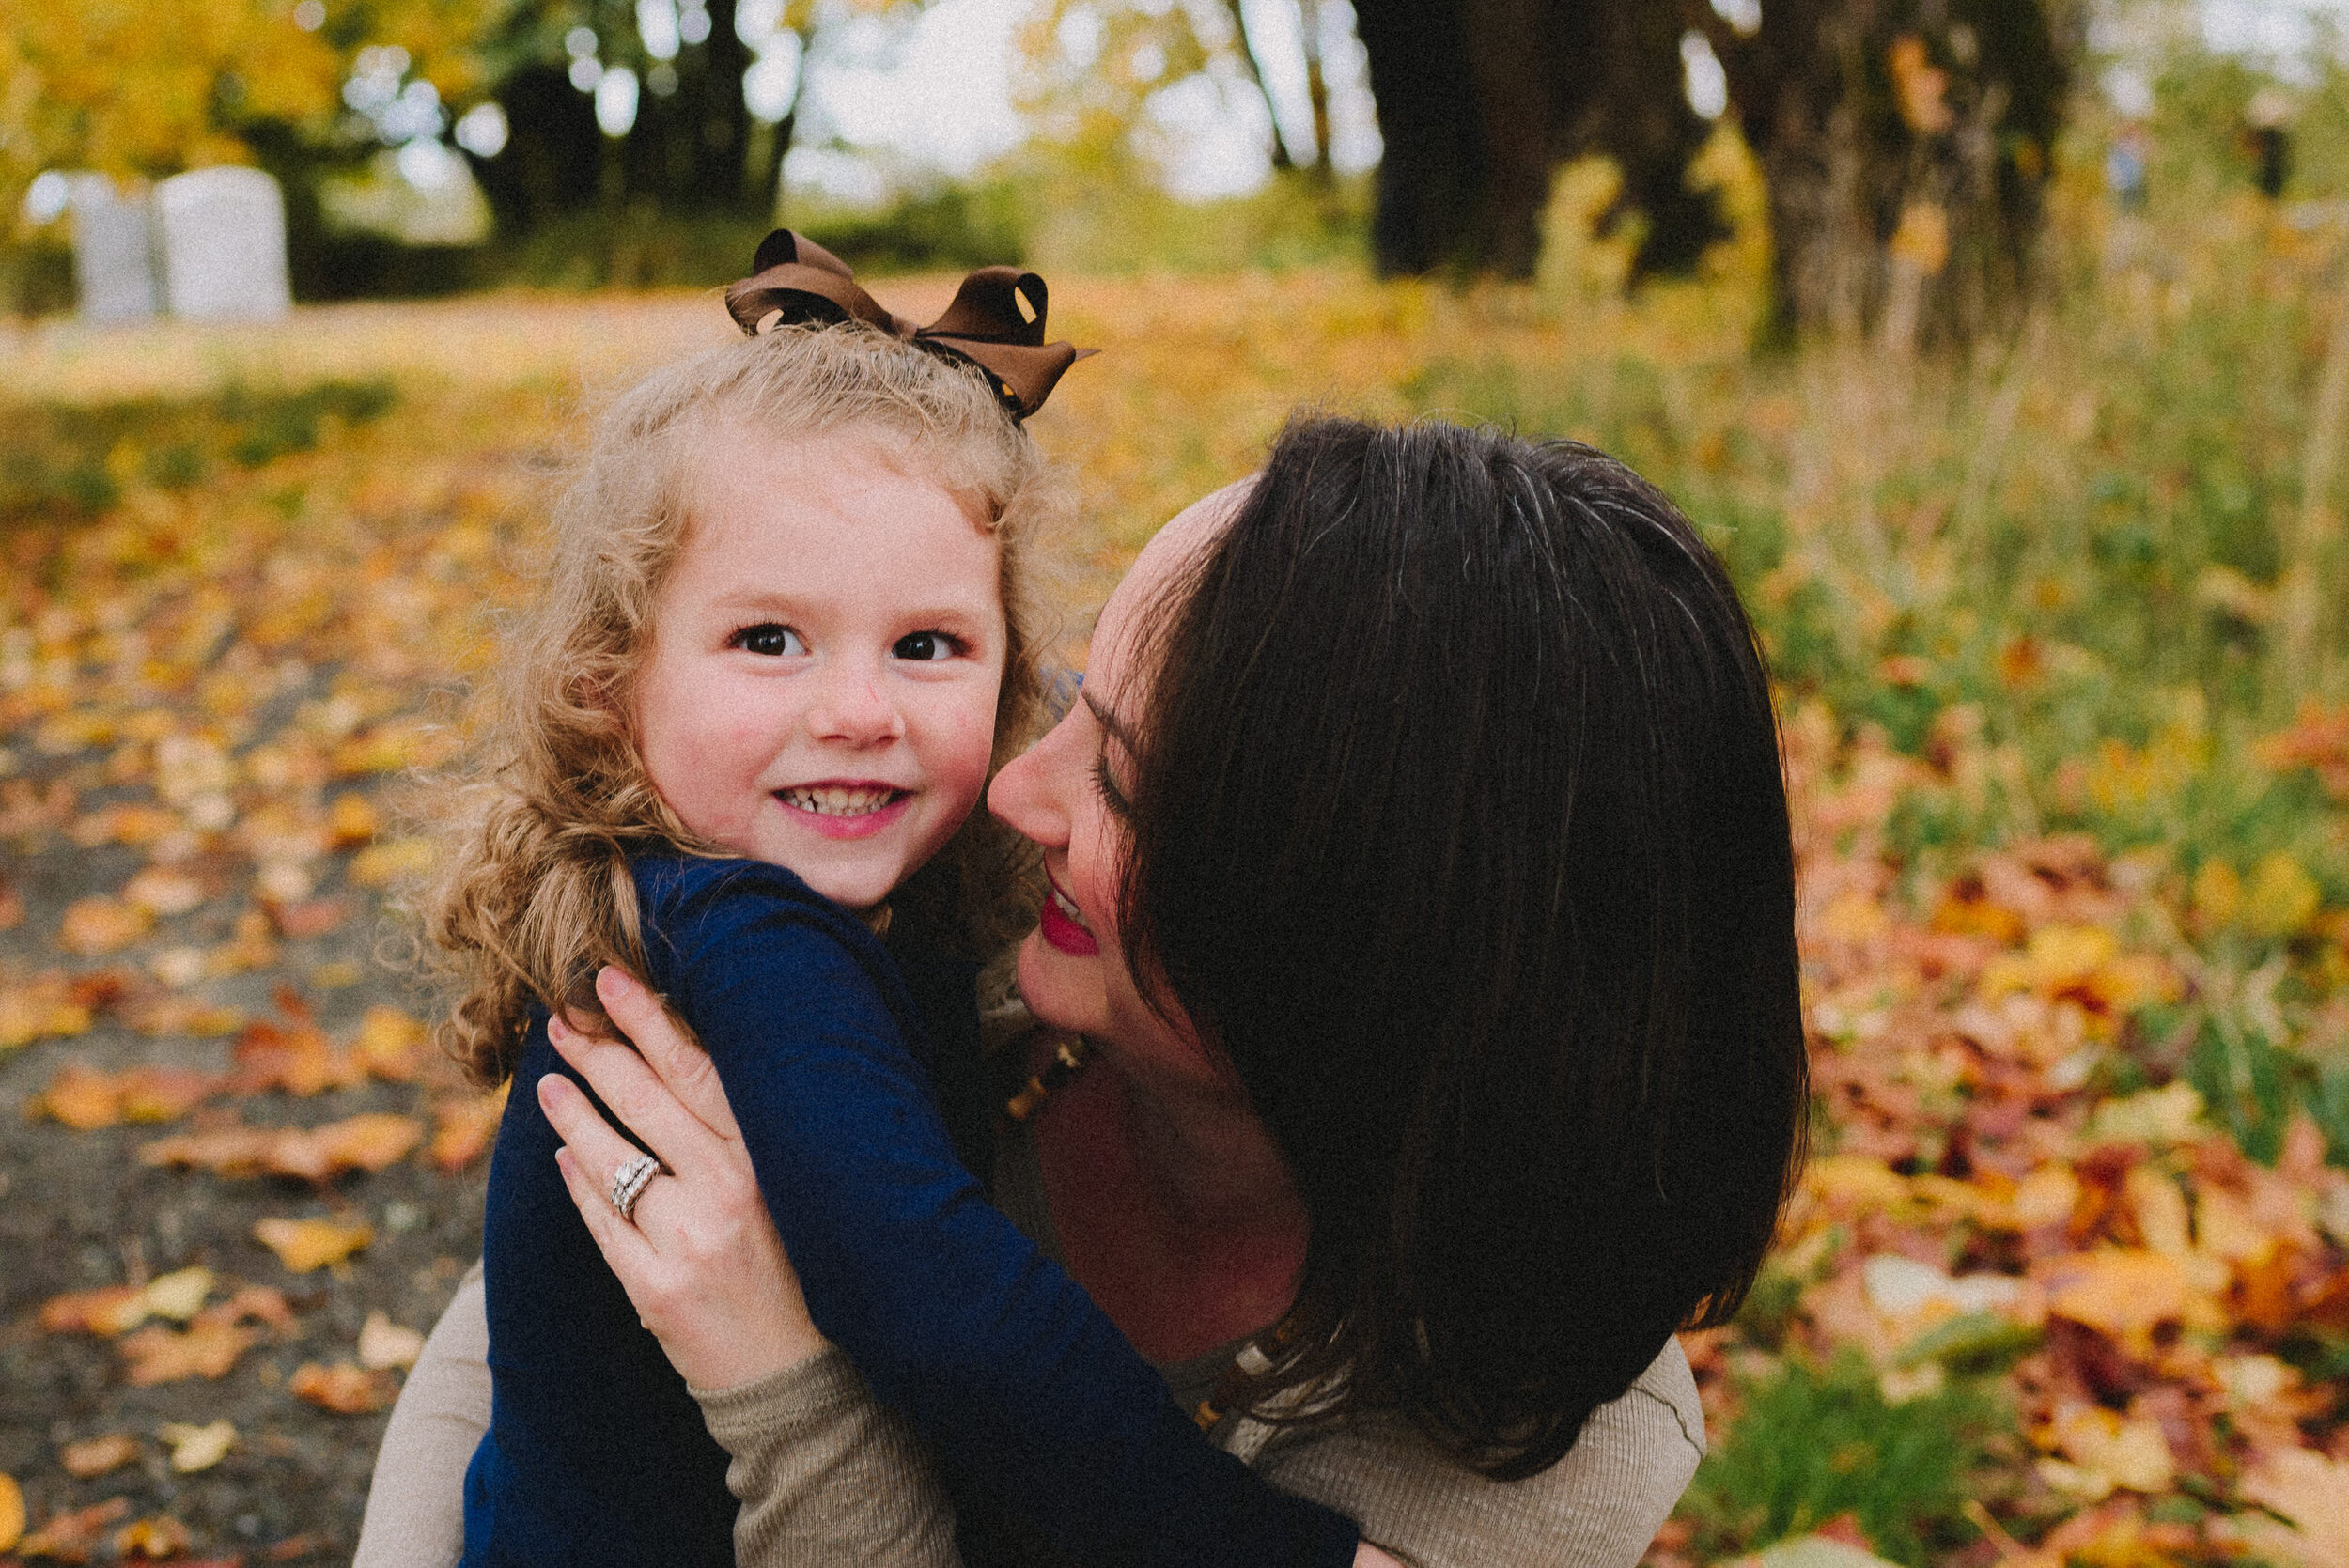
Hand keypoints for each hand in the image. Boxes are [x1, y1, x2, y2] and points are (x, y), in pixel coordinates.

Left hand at [541, 965, 829, 1390]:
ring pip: (613, 1157)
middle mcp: (732, 1189)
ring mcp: (690, 1240)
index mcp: (770, 1156)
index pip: (698, 1068)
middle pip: (647, 1100)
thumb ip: (747, 1134)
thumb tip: (684, 1064)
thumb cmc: (804, 1269)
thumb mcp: (794, 1188)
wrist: (803, 1379)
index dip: (649, 1019)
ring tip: (549, 1084)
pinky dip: (579, 1184)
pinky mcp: (655, 1288)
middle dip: (597, 1052)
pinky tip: (564, 1158)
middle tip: (562, 1020)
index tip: (608, 982)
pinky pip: (602, 1222)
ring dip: (573, 1113)